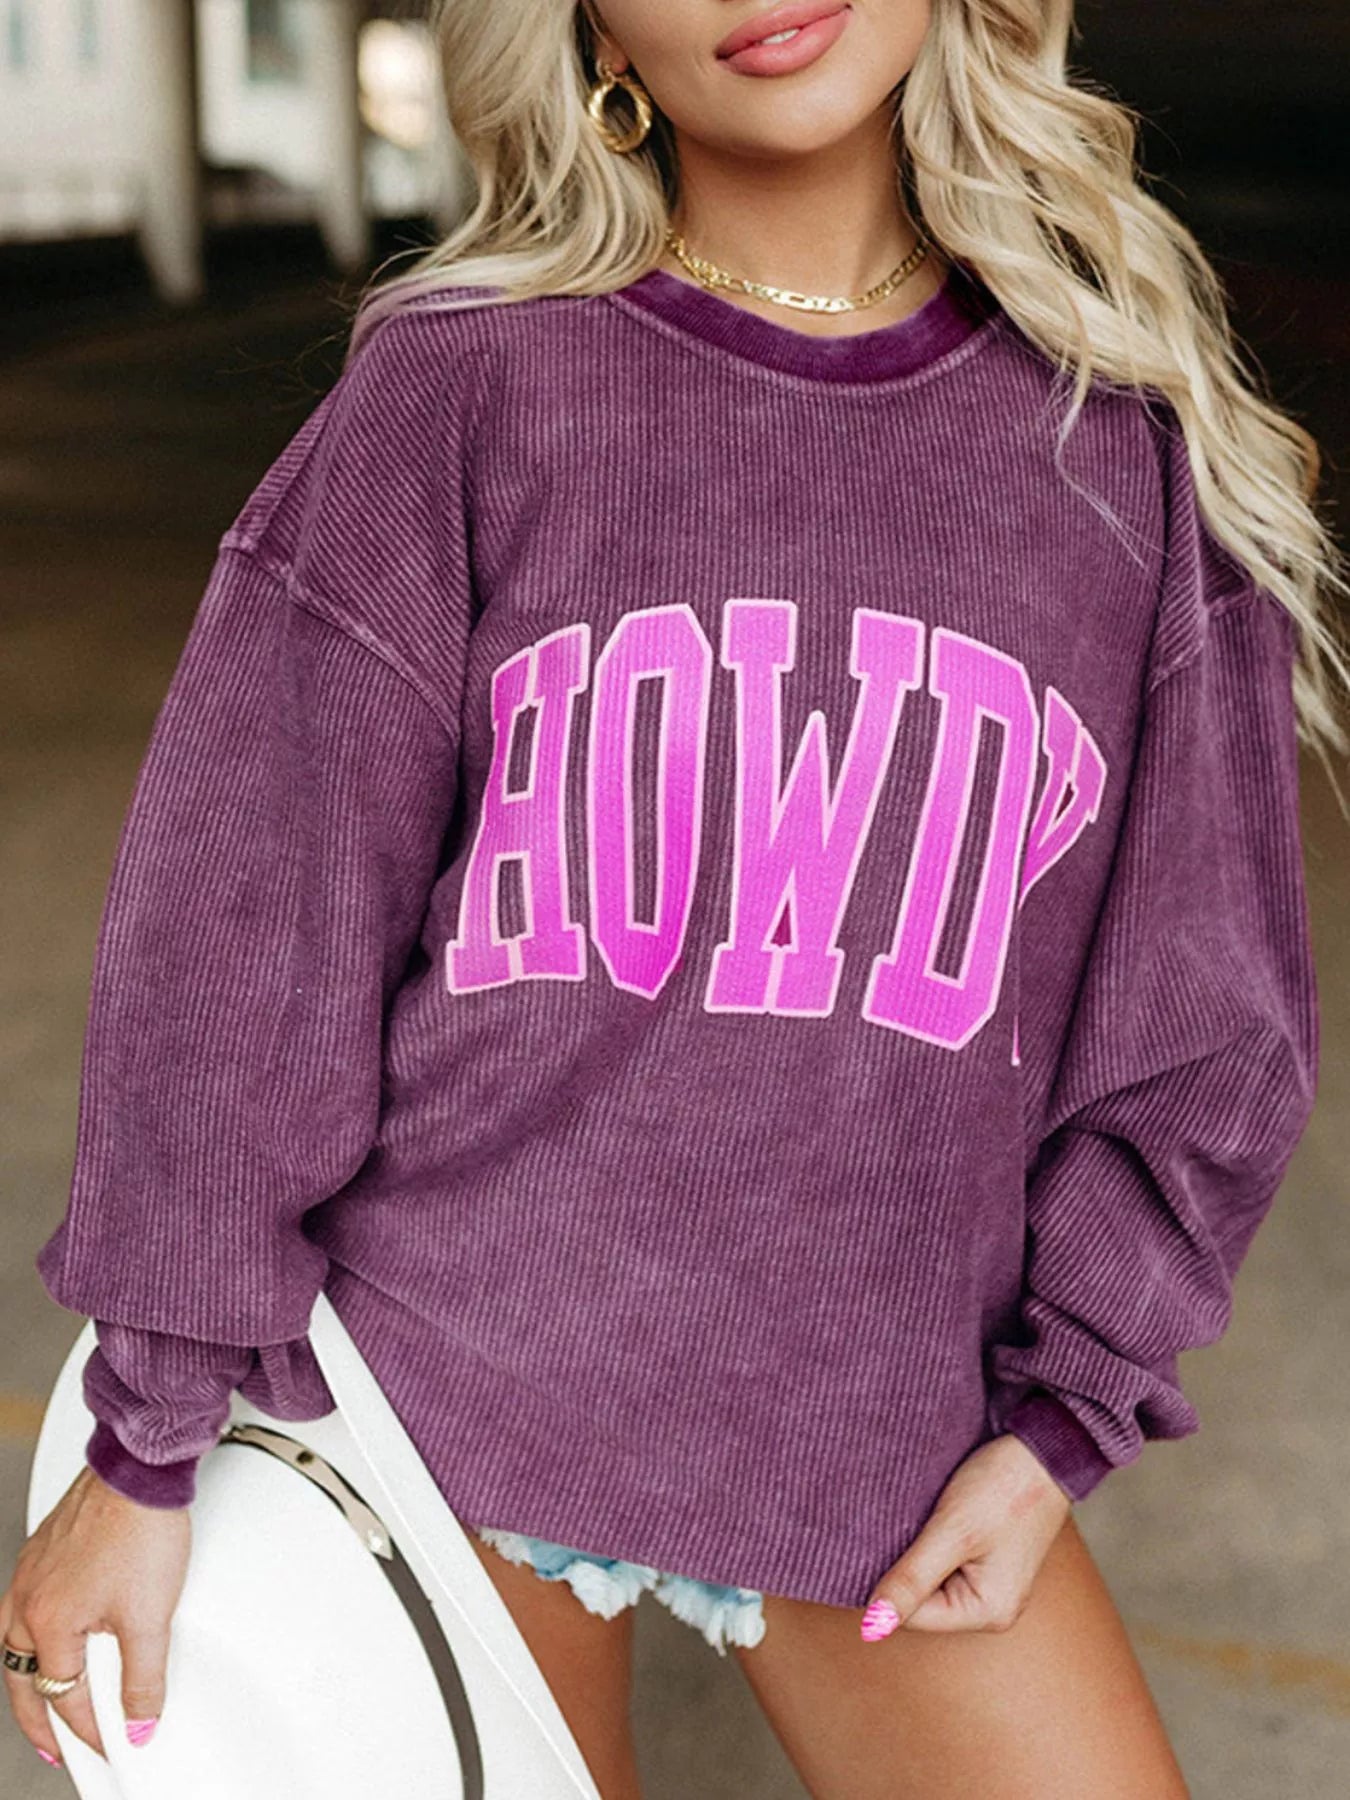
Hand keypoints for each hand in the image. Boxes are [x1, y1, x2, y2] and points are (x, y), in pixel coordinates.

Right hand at [1, 1464, 190, 1768]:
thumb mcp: (151, 1618)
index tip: (110, 1743)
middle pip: (23, 1674)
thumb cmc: (142, 1528)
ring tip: (46, 1694)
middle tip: (55, 1745)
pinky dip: (37, 1630)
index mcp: (48, 1621)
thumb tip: (140, 1722)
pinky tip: (55, 1627)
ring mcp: (34, 1568)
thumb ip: (144, 1679)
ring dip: (30, 1673)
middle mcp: (29, 1596)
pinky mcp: (46, 1546)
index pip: (61, 1695)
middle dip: (40, 1716)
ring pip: (15, 1638)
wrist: (141, 1469)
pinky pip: (27, 1602)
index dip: (88, 1727)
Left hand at [860, 1433, 1070, 1638]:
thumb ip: (913, 1578)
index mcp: (988, 1612)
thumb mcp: (953, 1531)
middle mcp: (991, 1607)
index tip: (877, 1544)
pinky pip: (942, 1564)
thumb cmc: (1004, 1488)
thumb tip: (873, 1623)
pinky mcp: (984, 1560)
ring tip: (915, 1521)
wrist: (1041, 1449)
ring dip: (915, 1554)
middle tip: (897, 1529)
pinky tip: (927, 1520)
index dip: (887, 1584)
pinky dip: (929, 1544)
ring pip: (929, 1582)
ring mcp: (989, 1584)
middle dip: (903, 1570)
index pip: (912, 1617)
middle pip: (921, 1603)